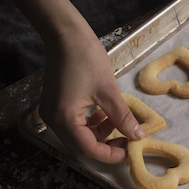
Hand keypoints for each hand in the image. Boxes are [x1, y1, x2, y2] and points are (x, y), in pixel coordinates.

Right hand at [0, 0, 142, 163]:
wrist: (65, 34)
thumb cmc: (86, 57)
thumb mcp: (109, 90)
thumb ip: (122, 117)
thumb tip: (136, 136)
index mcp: (64, 119)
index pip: (88, 150)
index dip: (112, 154)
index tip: (131, 151)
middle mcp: (53, 121)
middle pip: (81, 147)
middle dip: (107, 145)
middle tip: (129, 140)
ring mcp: (52, 112)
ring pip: (79, 136)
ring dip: (100, 133)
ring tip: (119, 121)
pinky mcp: (55, 105)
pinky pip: (75, 123)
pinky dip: (92, 123)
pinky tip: (106, 112)